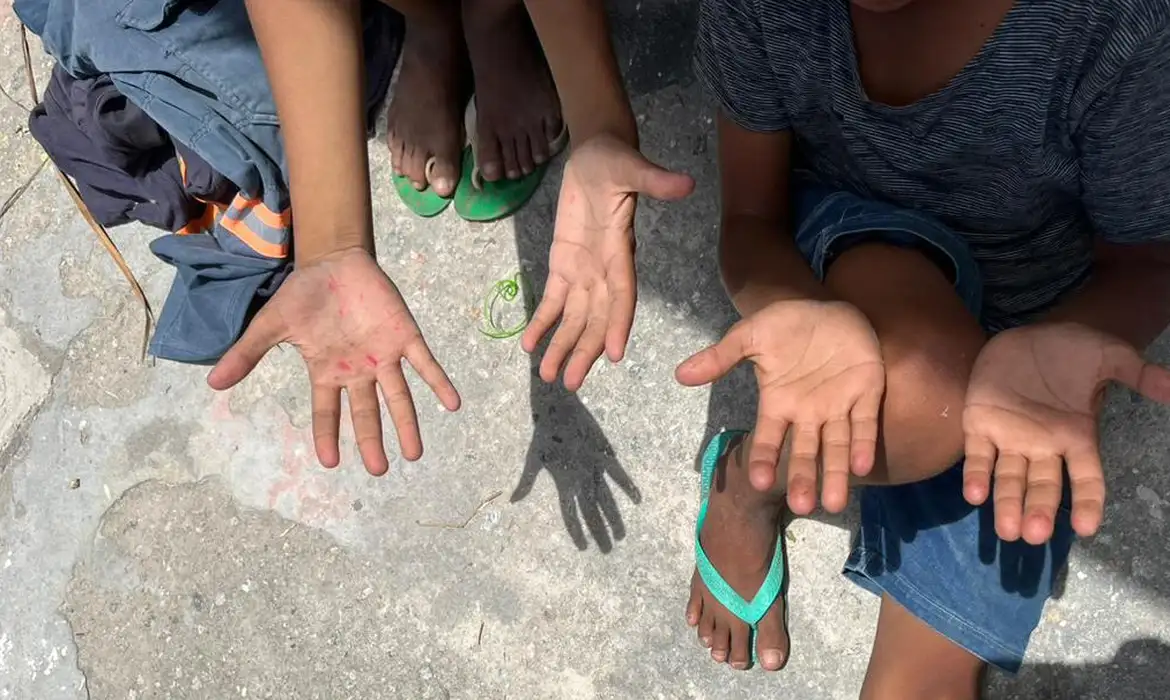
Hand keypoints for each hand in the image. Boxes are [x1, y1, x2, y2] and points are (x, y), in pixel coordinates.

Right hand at [207, 247, 460, 474]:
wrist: (334, 261)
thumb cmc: (304, 295)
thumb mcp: (272, 325)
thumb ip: (248, 354)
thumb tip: (213, 383)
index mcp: (328, 372)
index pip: (327, 412)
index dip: (328, 437)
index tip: (329, 463)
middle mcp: (359, 371)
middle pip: (367, 413)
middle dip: (372, 441)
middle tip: (379, 471)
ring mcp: (384, 355)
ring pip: (398, 397)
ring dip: (407, 424)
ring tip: (414, 454)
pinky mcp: (404, 336)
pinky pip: (425, 363)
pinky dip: (438, 383)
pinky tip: (452, 404)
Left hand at [522, 133, 693, 390]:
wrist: (598, 152)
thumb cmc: (616, 158)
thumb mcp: (632, 165)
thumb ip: (655, 179)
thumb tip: (686, 183)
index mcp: (621, 252)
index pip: (622, 294)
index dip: (618, 324)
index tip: (613, 355)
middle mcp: (604, 270)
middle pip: (596, 318)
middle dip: (584, 350)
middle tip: (569, 383)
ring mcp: (583, 269)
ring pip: (574, 317)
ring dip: (562, 346)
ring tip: (549, 376)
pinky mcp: (563, 263)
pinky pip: (552, 299)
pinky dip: (542, 322)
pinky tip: (528, 345)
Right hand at [675, 299, 884, 513]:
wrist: (825, 307)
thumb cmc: (785, 324)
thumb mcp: (749, 336)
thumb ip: (720, 357)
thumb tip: (679, 375)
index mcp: (778, 404)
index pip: (769, 439)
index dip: (765, 459)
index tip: (760, 482)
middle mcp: (808, 414)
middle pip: (805, 452)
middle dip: (803, 478)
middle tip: (803, 506)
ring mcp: (838, 406)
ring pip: (836, 446)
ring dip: (836, 474)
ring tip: (835, 504)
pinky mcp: (867, 394)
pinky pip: (864, 423)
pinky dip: (864, 443)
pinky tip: (862, 465)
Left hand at [963, 322, 1169, 543]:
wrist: (1028, 334)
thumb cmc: (1070, 350)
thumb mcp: (1109, 356)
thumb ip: (1137, 373)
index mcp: (1076, 436)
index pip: (1086, 478)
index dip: (1086, 502)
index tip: (1085, 528)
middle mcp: (1042, 445)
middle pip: (1043, 485)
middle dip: (1039, 510)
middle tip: (1035, 535)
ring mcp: (1010, 437)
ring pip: (1009, 478)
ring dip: (1007, 503)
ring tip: (1006, 530)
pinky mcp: (979, 424)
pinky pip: (978, 454)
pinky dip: (976, 475)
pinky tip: (974, 494)